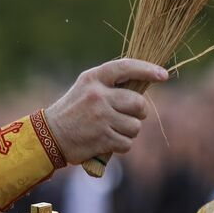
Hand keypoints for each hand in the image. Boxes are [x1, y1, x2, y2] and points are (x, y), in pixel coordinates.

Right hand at [42, 59, 167, 164]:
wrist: (50, 136)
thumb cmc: (74, 110)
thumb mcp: (87, 88)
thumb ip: (111, 84)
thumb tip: (145, 84)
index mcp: (94, 78)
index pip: (126, 67)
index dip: (147, 70)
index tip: (163, 75)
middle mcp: (98, 96)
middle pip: (138, 103)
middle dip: (140, 112)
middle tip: (132, 115)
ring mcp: (100, 117)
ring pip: (135, 126)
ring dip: (129, 131)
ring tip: (113, 130)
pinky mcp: (102, 138)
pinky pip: (127, 143)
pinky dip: (122, 145)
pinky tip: (108, 141)